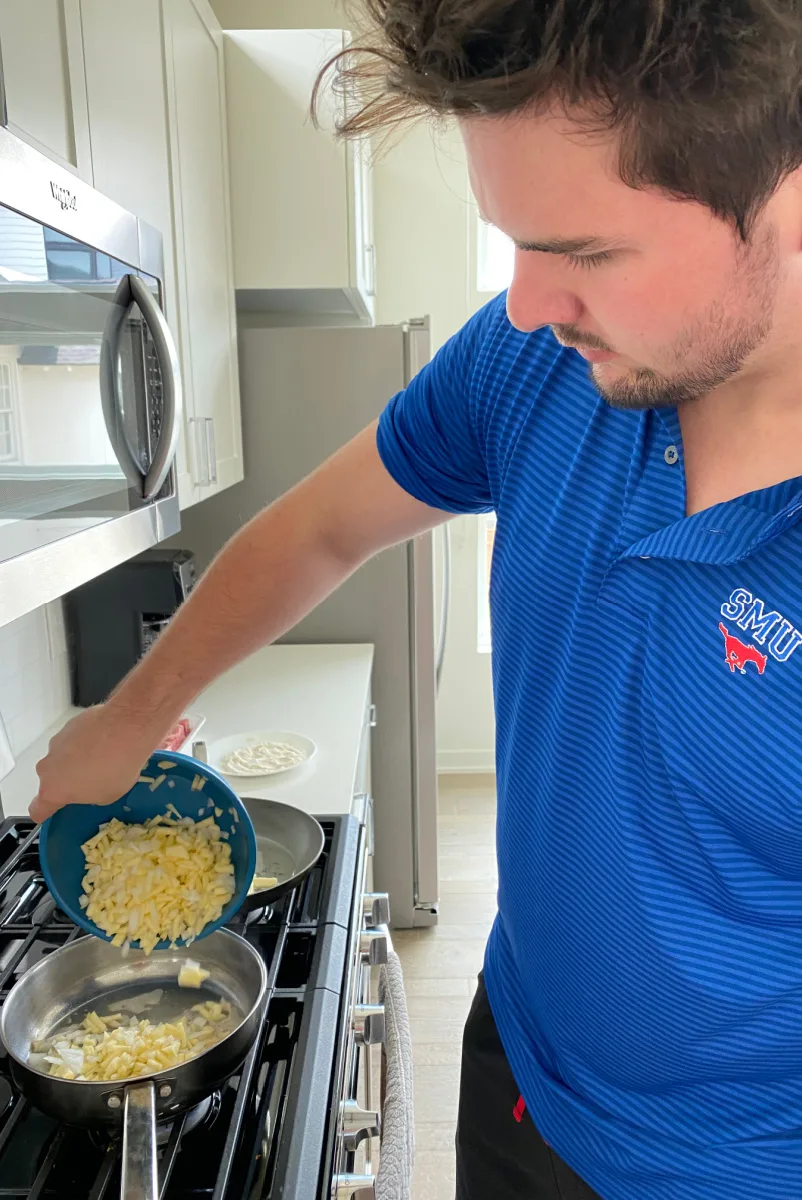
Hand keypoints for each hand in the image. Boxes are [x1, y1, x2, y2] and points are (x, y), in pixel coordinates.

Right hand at [29, 704, 159, 822]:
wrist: (126, 728)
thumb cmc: (117, 767)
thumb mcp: (107, 797)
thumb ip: (89, 797)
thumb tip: (90, 788)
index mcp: (53, 790)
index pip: (37, 810)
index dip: (46, 812)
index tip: (55, 811)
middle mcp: (47, 767)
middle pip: (51, 781)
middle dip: (68, 782)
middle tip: (91, 780)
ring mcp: (55, 744)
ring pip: (62, 759)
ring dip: (76, 761)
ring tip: (103, 758)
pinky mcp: (67, 726)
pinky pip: (72, 741)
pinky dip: (84, 743)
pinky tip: (104, 742)